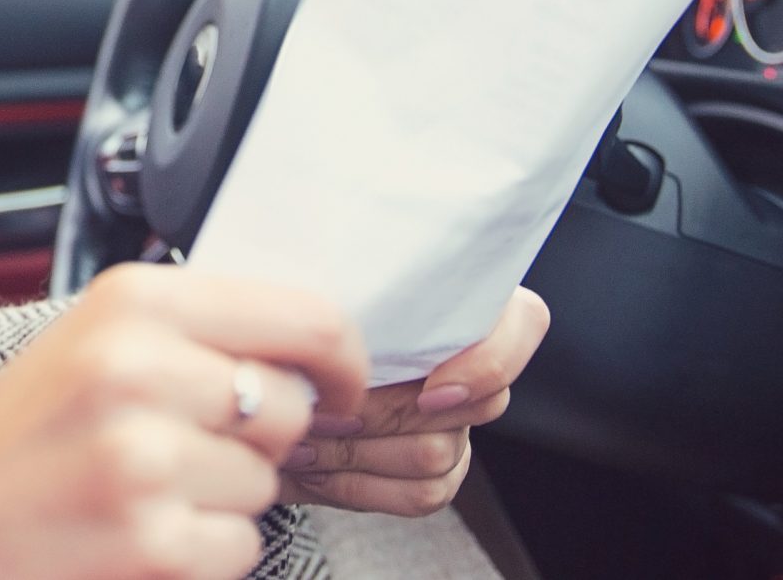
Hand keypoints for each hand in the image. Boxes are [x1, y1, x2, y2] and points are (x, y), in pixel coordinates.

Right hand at [0, 264, 368, 579]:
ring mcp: (143, 461)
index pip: (302, 315)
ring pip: (265, 482)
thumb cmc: (13, 439)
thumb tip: (308, 345)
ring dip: (222, 497)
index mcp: (130, 302)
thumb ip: (188, 328)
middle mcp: (138, 370)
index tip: (341, 383)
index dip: (340, 357)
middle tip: (184, 443)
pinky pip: (239, 548)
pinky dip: (201, 552)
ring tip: (141, 488)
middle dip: (256, 436)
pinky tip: (134, 532)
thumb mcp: (88, 340)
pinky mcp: (150, 544)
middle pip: (287, 406)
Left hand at [278, 287, 548, 516]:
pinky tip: (315, 467)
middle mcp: (468, 365)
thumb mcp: (311, 288)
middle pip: (469, 402)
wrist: (260, 390)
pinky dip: (358, 484)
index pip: (522, 323)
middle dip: (380, 412)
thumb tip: (332, 321)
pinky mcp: (435, 475)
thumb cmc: (294, 323)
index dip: (487, 362)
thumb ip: (342, 297)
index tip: (430, 390)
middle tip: (317, 410)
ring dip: (357, 449)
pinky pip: (421, 493)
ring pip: (437, 452)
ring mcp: (455, 425)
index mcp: (453, 303)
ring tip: (304, 434)